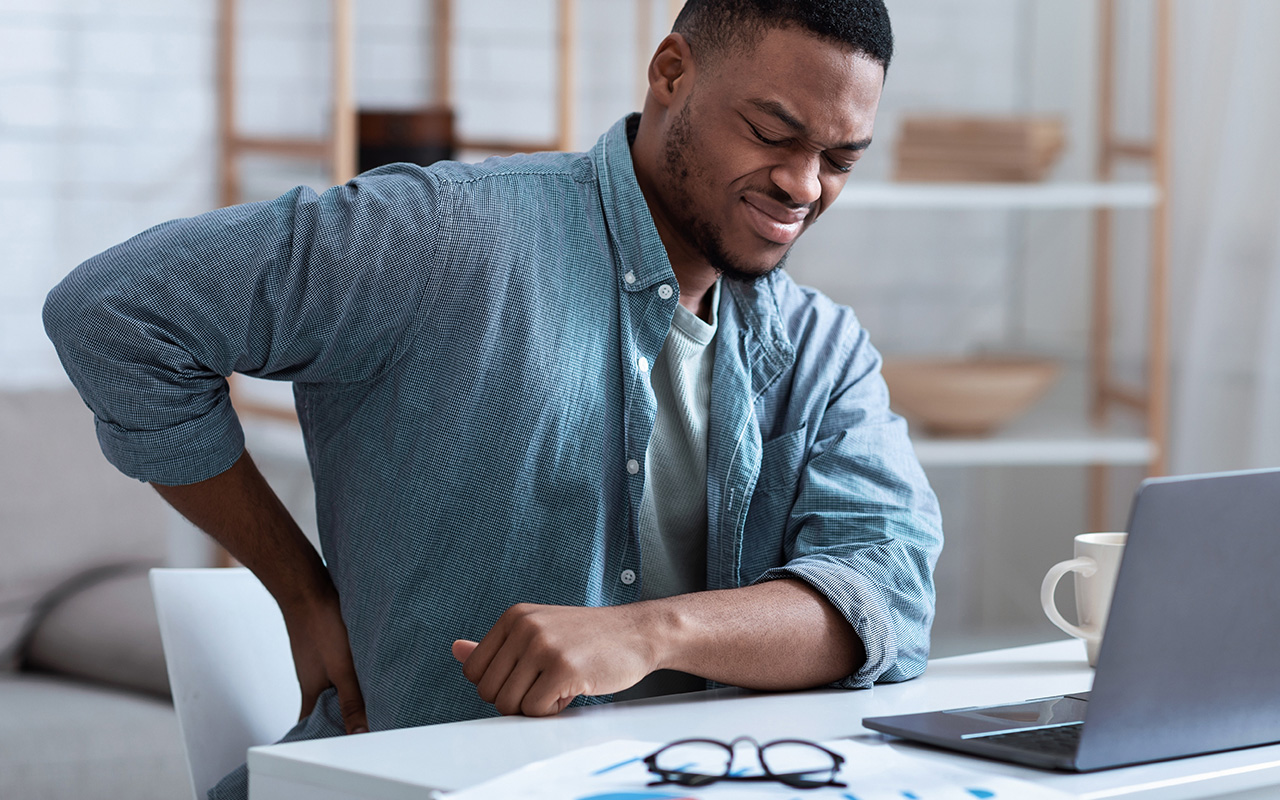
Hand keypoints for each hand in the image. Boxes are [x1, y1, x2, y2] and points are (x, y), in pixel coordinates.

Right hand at [281, 585, 368, 734]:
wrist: (307, 589)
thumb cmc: (320, 627)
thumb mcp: (343, 669)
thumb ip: (352, 701)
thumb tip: (360, 733)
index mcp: (311, 694)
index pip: (313, 728)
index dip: (325, 740)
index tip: (343, 749)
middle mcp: (313, 681)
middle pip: (327, 710)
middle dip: (344, 719)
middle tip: (368, 726)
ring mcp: (318, 664)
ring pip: (336, 688)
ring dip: (352, 695)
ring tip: (376, 700)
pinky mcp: (326, 648)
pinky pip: (340, 669)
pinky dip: (352, 675)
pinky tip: (368, 669)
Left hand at [452, 603, 658, 715]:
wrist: (637, 632)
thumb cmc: (588, 636)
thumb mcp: (539, 630)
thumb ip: (497, 645)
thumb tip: (456, 651)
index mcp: (513, 617)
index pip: (473, 672)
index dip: (499, 685)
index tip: (526, 677)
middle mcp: (524, 627)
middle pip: (488, 692)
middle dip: (516, 699)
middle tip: (546, 683)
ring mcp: (543, 646)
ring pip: (509, 705)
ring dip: (536, 706)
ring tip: (560, 684)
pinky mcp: (563, 668)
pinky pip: (535, 711)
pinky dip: (553, 710)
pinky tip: (573, 690)